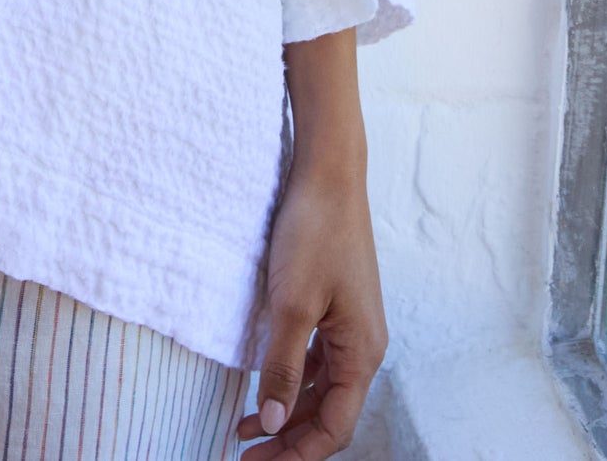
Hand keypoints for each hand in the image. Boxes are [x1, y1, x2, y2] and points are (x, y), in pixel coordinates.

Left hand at [234, 155, 387, 455]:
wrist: (328, 174)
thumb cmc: (314, 233)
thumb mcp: (292, 303)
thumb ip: (282, 366)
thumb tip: (273, 422)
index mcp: (361, 352)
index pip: (335, 426)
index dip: (298, 453)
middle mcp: (363, 347)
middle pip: (329, 414)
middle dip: (290, 440)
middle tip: (243, 454)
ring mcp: (351, 327)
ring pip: (322, 390)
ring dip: (287, 412)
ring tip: (245, 429)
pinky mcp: (336, 308)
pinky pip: (317, 362)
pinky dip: (292, 381)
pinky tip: (265, 385)